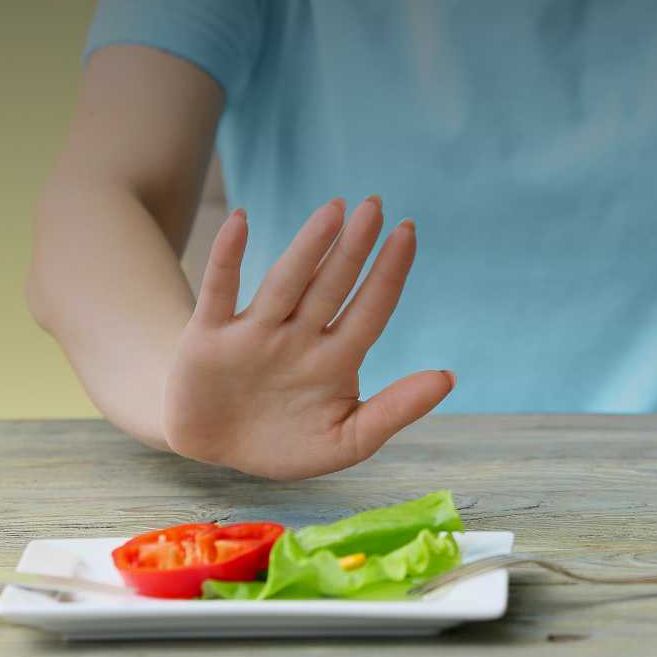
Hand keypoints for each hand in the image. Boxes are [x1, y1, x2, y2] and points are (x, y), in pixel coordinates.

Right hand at [162, 196, 454, 479]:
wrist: (216, 451)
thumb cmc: (287, 442)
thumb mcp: (347, 440)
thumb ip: (395, 410)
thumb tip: (448, 377)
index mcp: (336, 358)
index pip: (370, 309)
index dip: (389, 273)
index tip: (408, 232)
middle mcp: (298, 336)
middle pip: (332, 286)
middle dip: (354, 248)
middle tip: (376, 204)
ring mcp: (254, 333)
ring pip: (286, 283)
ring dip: (308, 248)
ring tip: (334, 211)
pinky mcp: (208, 338)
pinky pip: (219, 291)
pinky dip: (227, 257)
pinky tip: (241, 221)